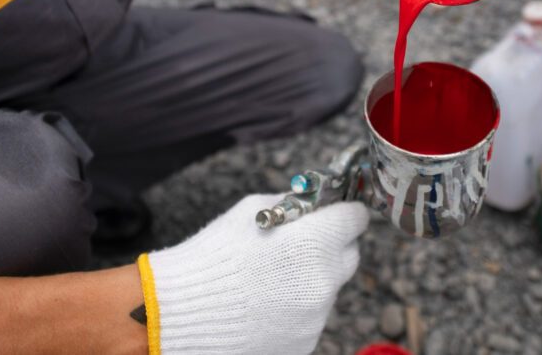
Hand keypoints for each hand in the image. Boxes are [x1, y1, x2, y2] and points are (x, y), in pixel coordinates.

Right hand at [137, 194, 368, 354]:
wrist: (185, 310)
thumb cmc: (216, 254)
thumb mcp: (254, 209)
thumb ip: (294, 205)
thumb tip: (316, 202)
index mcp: (316, 240)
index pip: (356, 218)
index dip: (343, 212)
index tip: (335, 212)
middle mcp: (325, 279)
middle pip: (350, 254)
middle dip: (332, 245)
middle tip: (304, 243)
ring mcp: (317, 314)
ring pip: (330, 286)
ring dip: (313, 277)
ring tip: (273, 277)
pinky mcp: (305, 340)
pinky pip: (312, 315)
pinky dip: (298, 306)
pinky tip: (267, 301)